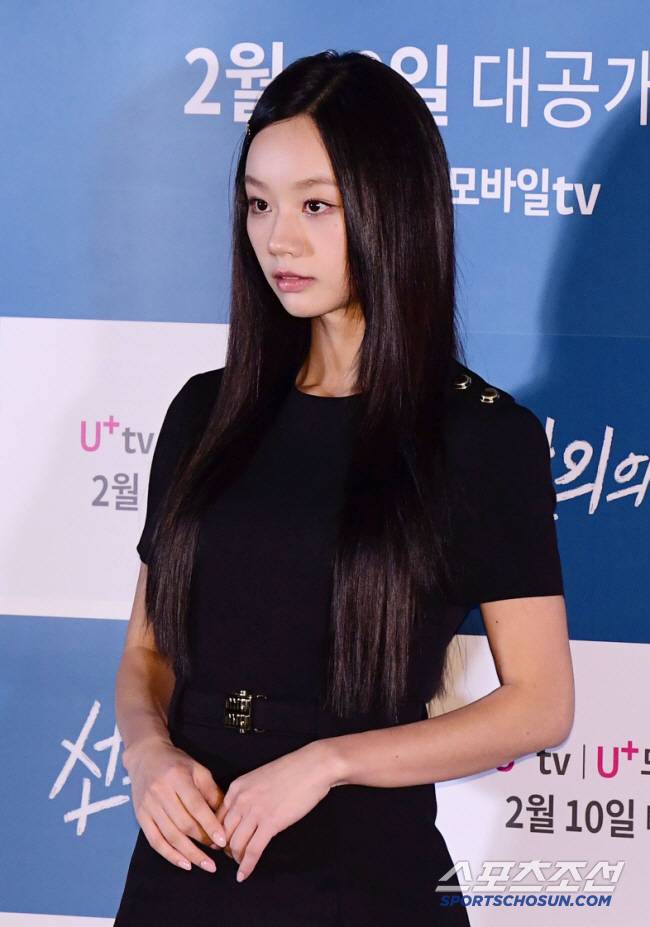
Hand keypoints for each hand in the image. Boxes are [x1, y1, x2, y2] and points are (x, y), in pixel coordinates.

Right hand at [124, 736, 228, 872]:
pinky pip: (155, 841)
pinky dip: (170, 855)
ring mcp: (148, 806)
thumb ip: (211, 791)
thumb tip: (225, 817)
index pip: (195, 806)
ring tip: (206, 865)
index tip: (222, 841)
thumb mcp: (198, 769)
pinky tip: (185, 863)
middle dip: (202, 841)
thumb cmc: (177, 763)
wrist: (145, 756)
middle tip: (218, 853)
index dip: (210, 825)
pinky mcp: (141, 817)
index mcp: (178, 778)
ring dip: (190, 853)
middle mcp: (161, 792)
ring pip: (170, 835)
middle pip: (183, 823)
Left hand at [215, 740, 335, 881]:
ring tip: (240, 865)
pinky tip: (243, 875)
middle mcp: (241, 799)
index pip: (217, 817)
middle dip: (226, 848)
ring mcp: (255, 811)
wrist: (312, 766)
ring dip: (236, 858)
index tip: (222, 844)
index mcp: (236, 787)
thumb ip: (247, 795)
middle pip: (223, 833)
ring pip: (236, 844)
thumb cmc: (291, 771)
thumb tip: (243, 815)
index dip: (218, 835)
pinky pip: (253, 850)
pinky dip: (246, 866)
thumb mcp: (259, 778)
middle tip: (232, 856)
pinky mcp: (270, 823)